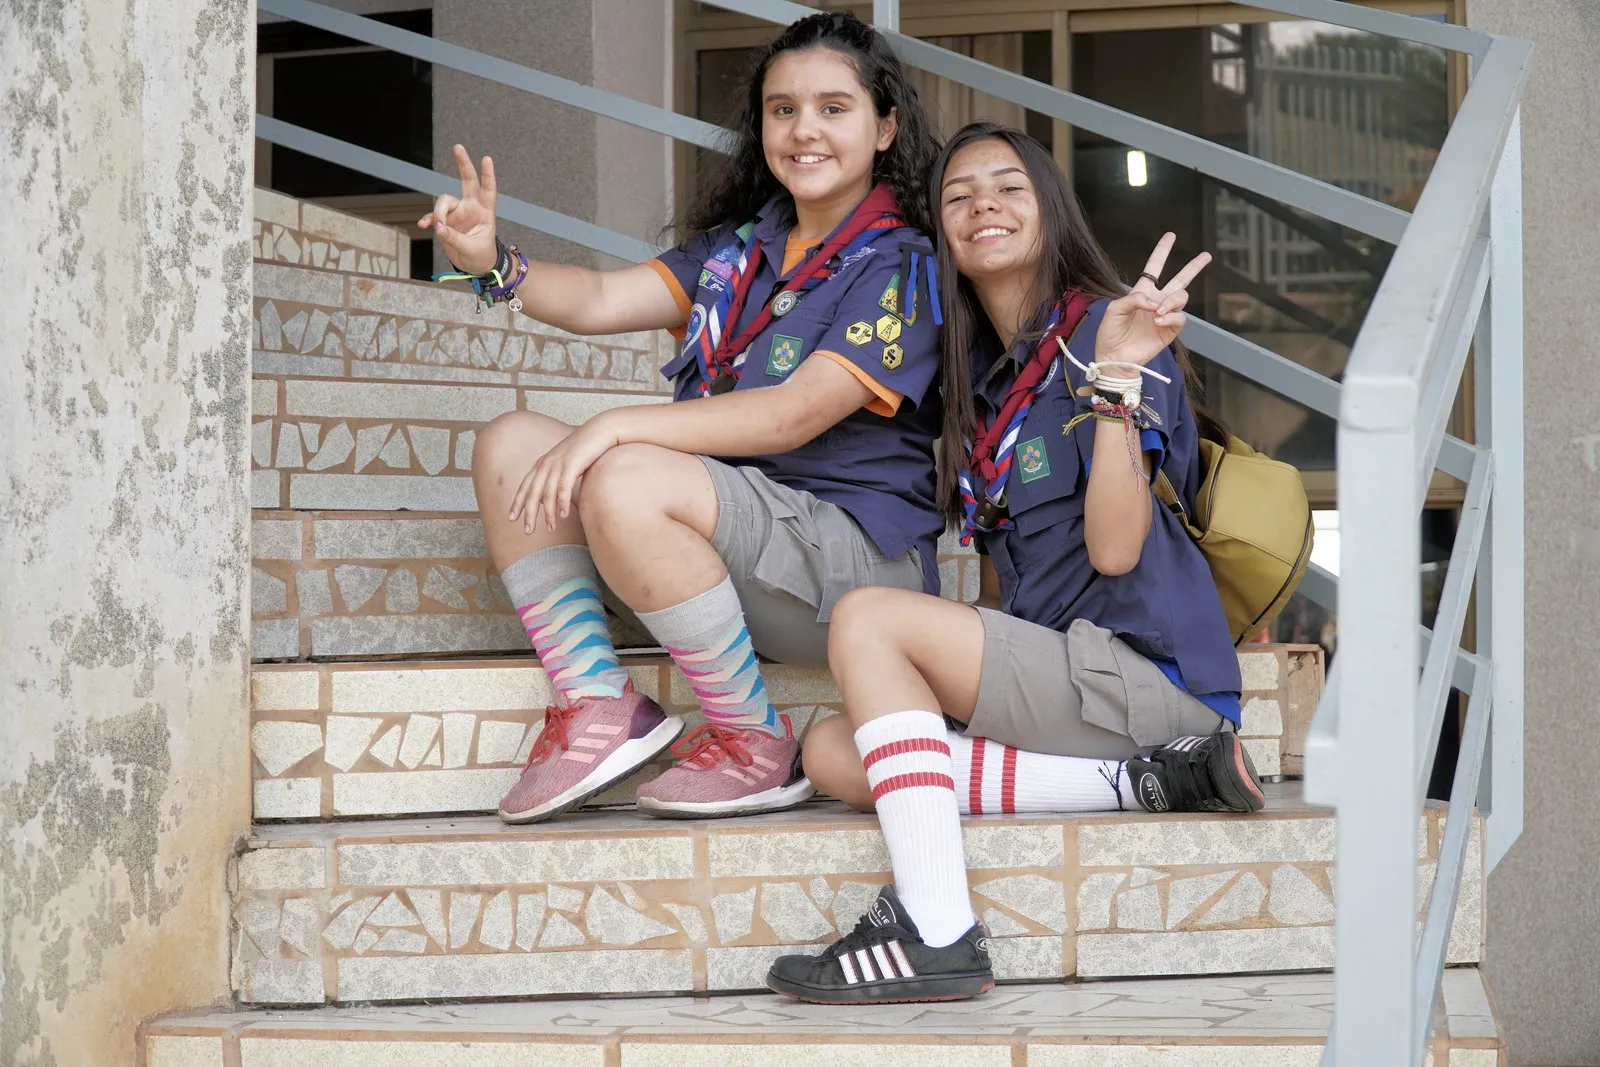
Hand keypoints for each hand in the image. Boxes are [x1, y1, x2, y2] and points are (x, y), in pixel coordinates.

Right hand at [418, 144, 498, 275]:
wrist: (474, 265)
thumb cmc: (481, 255)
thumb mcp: (472, 249)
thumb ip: (456, 239)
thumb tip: (440, 229)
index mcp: (485, 211)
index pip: (488, 190)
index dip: (488, 175)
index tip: (487, 159)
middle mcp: (471, 207)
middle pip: (467, 180)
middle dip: (463, 164)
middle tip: (458, 147)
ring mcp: (457, 212)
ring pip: (444, 202)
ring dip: (439, 213)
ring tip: (440, 229)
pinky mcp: (445, 221)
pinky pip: (434, 216)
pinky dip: (429, 220)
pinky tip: (423, 225)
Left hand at [509, 415, 622, 533]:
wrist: (600, 431)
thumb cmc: (585, 449)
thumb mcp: (565, 462)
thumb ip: (555, 477)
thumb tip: (549, 497)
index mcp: (543, 463)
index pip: (525, 485)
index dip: (518, 502)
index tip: (512, 518)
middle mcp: (547, 463)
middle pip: (532, 492)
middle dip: (529, 513)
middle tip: (527, 530)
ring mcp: (558, 463)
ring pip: (548, 493)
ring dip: (548, 513)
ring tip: (550, 529)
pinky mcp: (572, 464)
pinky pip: (564, 487)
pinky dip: (562, 502)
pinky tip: (563, 515)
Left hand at [1095, 232, 1211, 366]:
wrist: (1114, 358)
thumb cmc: (1110, 334)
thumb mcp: (1113, 310)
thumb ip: (1133, 299)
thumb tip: (1153, 301)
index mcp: (1142, 292)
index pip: (1155, 267)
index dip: (1162, 251)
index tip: (1171, 236)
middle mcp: (1156, 301)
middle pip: (1180, 279)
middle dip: (1194, 267)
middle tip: (1206, 256)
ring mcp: (1165, 315)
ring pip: (1181, 297)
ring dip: (1171, 302)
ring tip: (1156, 313)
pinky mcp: (1170, 330)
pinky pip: (1180, 317)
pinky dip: (1170, 317)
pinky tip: (1158, 321)